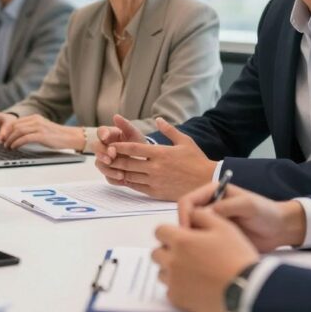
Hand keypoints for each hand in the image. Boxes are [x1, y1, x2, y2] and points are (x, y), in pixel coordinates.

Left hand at [0, 114, 83, 150]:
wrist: (71, 137)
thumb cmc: (57, 136)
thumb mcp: (42, 129)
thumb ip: (31, 129)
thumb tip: (18, 137)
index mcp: (35, 117)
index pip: (16, 122)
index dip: (7, 130)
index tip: (2, 137)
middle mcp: (36, 120)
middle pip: (15, 125)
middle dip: (6, 134)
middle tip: (1, 142)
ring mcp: (39, 127)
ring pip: (18, 131)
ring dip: (10, 139)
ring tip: (7, 146)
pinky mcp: (42, 135)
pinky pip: (25, 138)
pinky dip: (17, 143)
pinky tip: (14, 147)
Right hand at [94, 114, 146, 182]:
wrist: (147, 159)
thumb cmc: (138, 143)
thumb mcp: (134, 134)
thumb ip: (125, 125)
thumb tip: (116, 116)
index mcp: (109, 135)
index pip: (100, 132)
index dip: (102, 135)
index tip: (106, 137)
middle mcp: (104, 147)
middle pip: (96, 149)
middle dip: (102, 153)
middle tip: (111, 156)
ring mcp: (106, 161)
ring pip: (99, 164)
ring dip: (108, 168)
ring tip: (120, 171)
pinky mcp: (110, 173)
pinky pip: (107, 177)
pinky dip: (114, 178)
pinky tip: (122, 178)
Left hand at [96, 117, 216, 200]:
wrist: (207, 181)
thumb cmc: (197, 160)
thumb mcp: (185, 141)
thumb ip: (169, 130)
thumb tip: (158, 119)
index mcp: (161, 153)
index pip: (134, 149)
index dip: (120, 146)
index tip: (110, 144)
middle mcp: (155, 167)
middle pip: (128, 163)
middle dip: (114, 159)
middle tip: (103, 156)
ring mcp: (155, 181)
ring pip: (130, 176)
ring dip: (117, 171)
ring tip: (108, 167)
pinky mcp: (157, 192)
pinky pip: (137, 187)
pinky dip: (127, 183)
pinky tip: (121, 179)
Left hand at [153, 208, 258, 311]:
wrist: (247, 289)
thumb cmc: (236, 256)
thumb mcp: (224, 227)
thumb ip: (202, 216)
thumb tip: (191, 214)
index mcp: (181, 241)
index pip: (160, 231)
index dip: (170, 232)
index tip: (181, 236)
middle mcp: (172, 261)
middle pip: (157, 253)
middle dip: (168, 251)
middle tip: (188, 254)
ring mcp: (173, 282)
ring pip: (161, 272)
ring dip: (171, 269)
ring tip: (193, 270)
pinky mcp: (178, 299)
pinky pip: (169, 290)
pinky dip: (178, 287)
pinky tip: (195, 285)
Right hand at [177, 182, 306, 251]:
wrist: (279, 230)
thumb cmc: (265, 213)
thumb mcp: (249, 205)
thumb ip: (229, 206)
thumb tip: (206, 212)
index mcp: (212, 192)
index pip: (187, 201)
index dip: (183, 215)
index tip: (187, 232)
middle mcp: (208, 205)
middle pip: (185, 216)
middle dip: (184, 230)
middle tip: (190, 247)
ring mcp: (210, 222)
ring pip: (190, 231)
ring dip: (190, 240)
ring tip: (197, 253)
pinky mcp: (214, 236)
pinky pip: (199, 241)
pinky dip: (198, 248)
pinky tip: (204, 258)